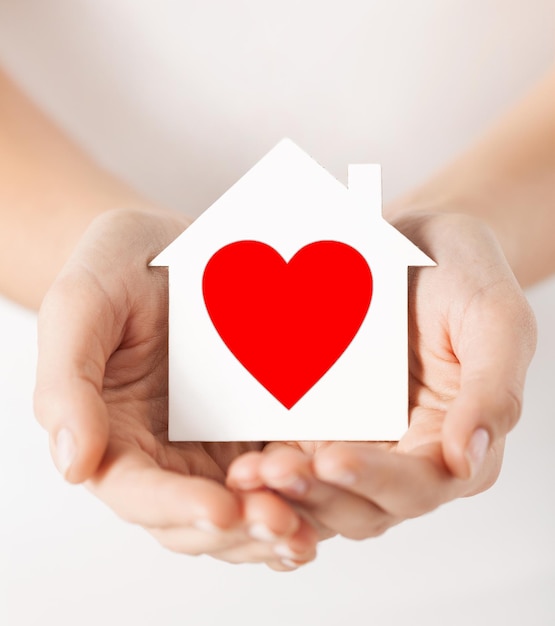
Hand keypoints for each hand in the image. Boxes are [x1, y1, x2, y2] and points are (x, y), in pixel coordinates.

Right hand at [34, 208, 316, 568]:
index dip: (176, 507)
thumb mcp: (82, 305)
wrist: (169, 245)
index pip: (137, 493)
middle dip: (240, 528)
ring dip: (277, 523)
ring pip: (243, 508)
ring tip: (312, 525)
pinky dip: (304, 490)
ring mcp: (213, 444)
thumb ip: (67, 384)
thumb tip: (73, 466)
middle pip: (197, 519)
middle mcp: (164, 454)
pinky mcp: (255, 426)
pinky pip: (280, 470)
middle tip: (284, 524)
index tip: (220, 509)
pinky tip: (334, 488)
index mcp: (114, 436)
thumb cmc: (116, 267)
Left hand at [227, 212, 536, 539]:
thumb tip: (465, 459)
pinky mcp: (322, 422)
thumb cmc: (464, 274)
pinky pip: (294, 454)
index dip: (376, 481)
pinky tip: (240, 457)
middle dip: (317, 494)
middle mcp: (404, 453)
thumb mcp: (495, 319)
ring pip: (321, 491)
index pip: (419, 485)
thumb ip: (492, 390)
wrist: (413, 241)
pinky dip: (269, 465)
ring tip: (247, 472)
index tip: (332, 458)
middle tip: (271, 471)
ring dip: (284, 492)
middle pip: (361, 504)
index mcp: (453, 441)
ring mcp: (359, 440)